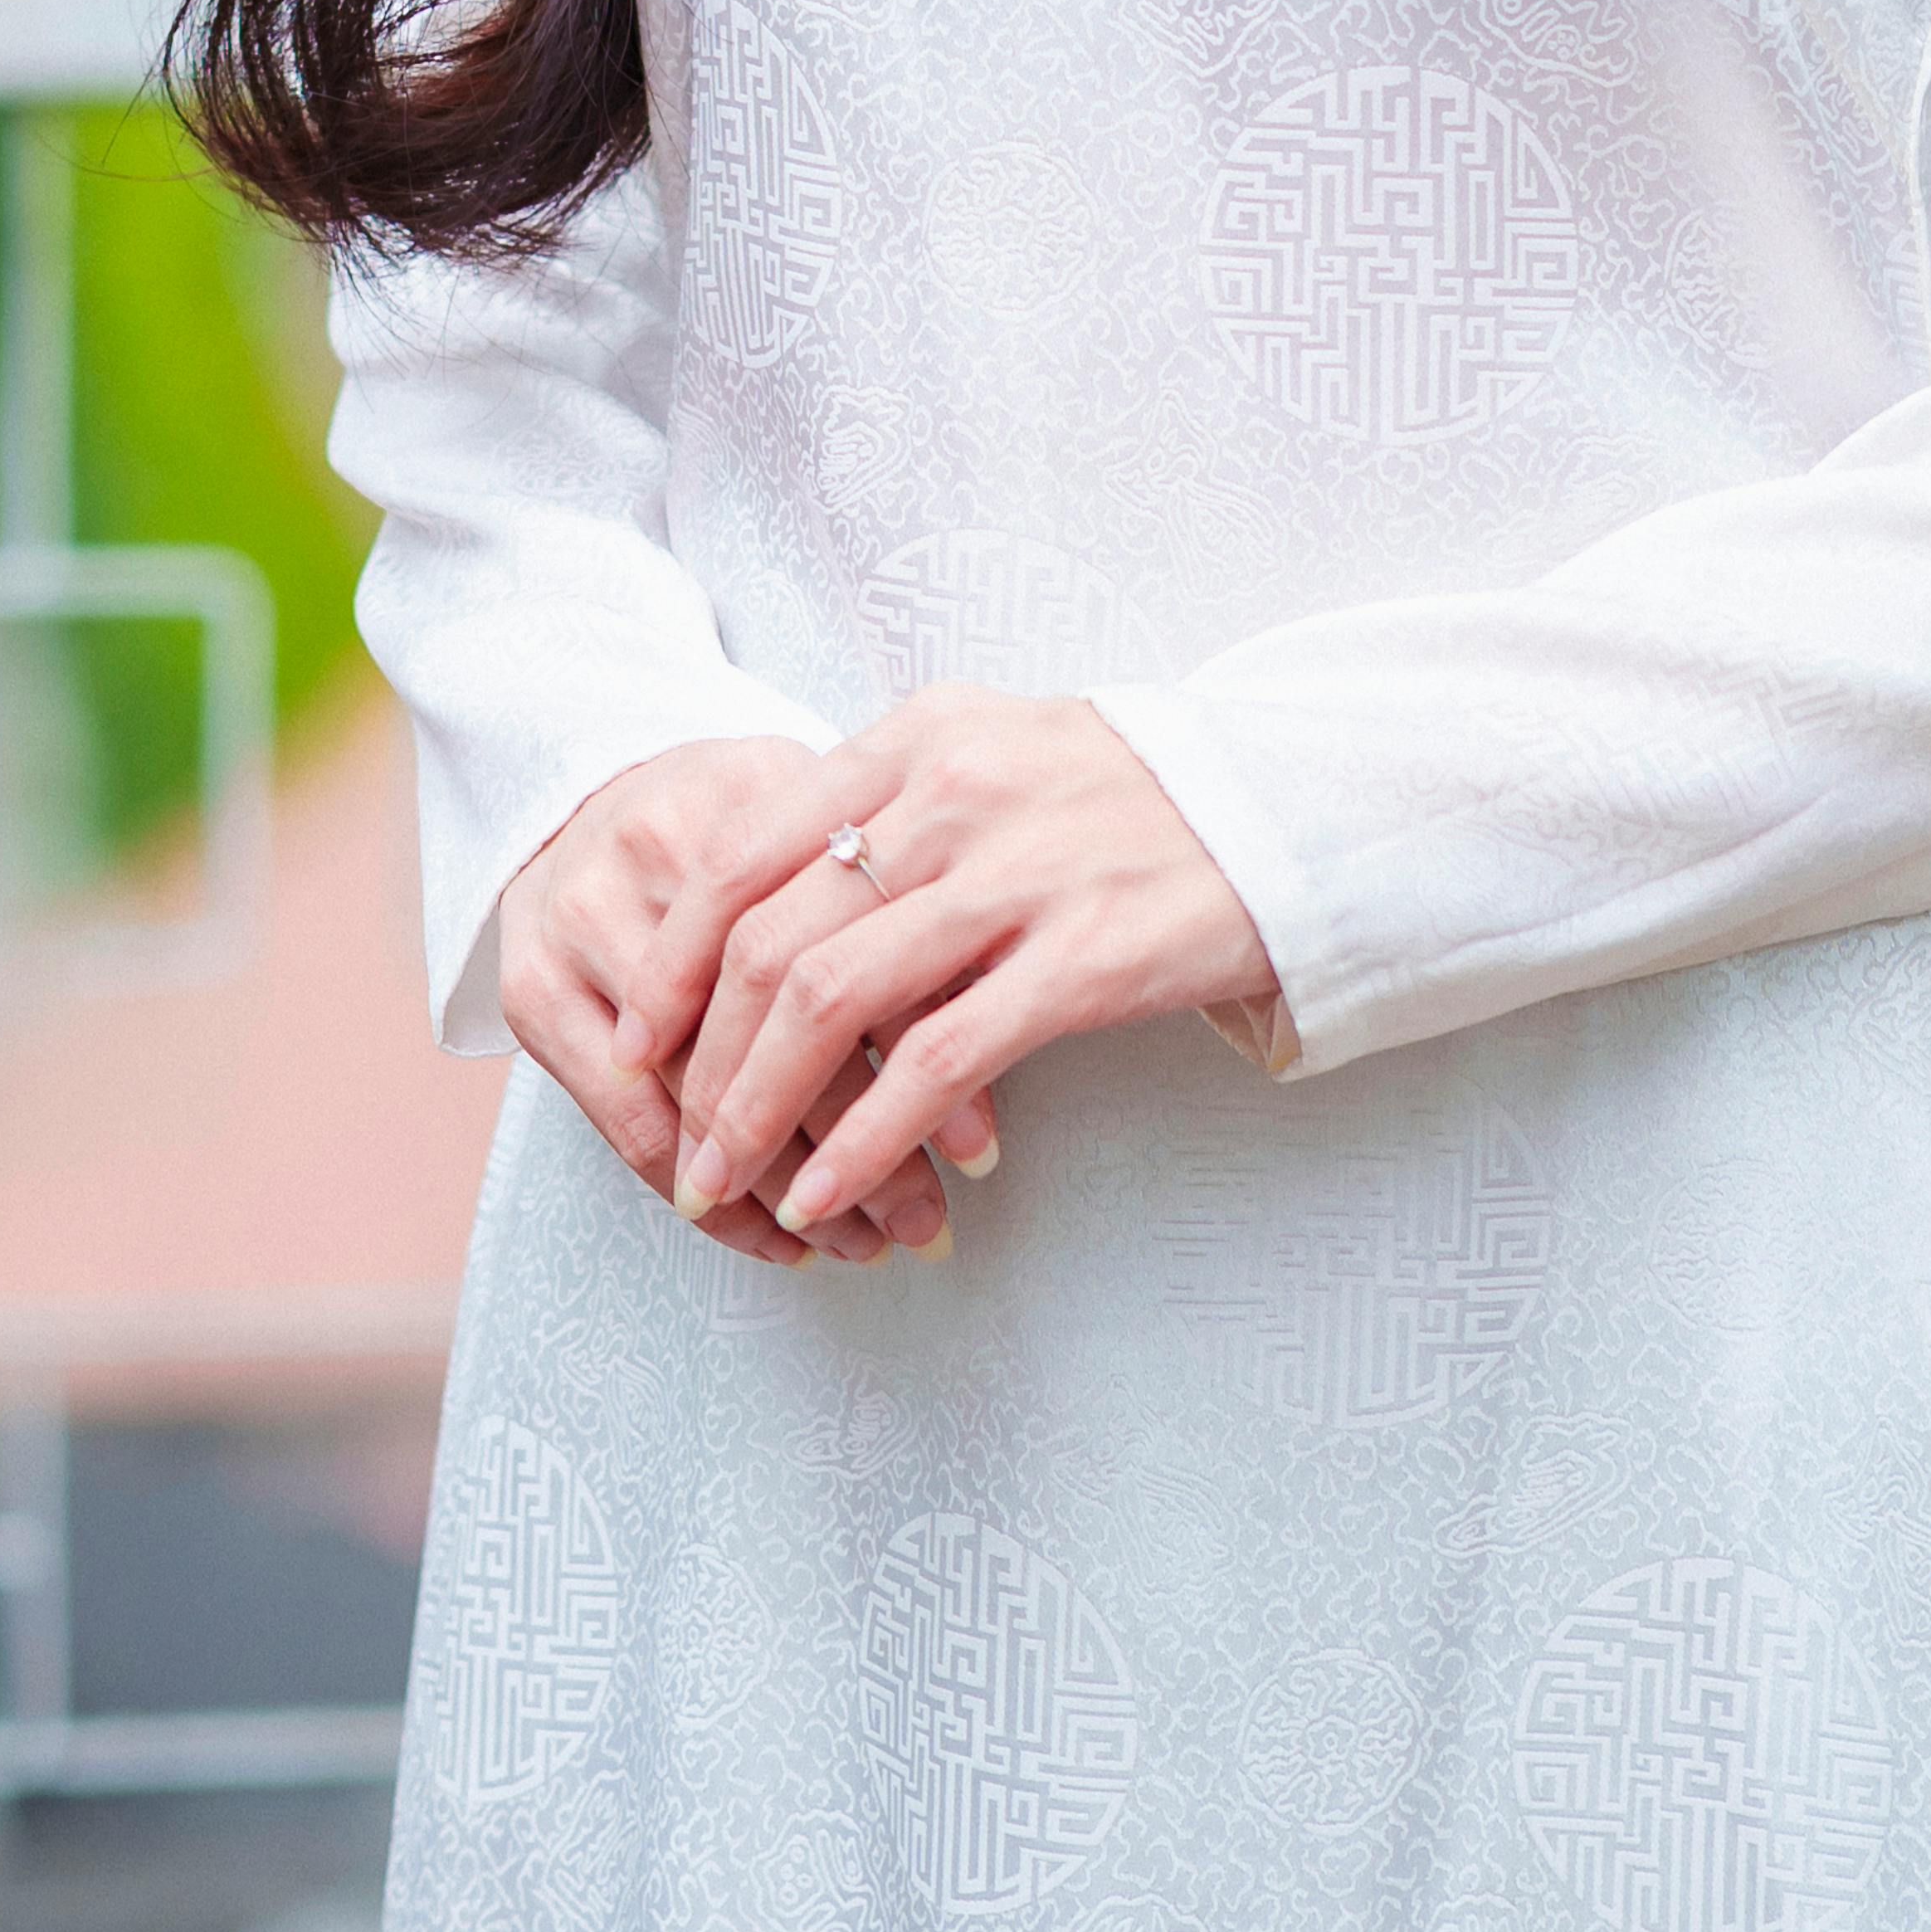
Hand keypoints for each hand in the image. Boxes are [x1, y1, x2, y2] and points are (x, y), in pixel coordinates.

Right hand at [496, 739, 960, 1265]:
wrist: (582, 790)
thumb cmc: (739, 831)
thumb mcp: (818, 836)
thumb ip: (897, 928)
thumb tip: (983, 1087)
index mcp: (760, 791)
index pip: (853, 947)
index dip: (920, 1057)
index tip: (978, 1151)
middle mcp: (663, 843)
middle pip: (776, 1019)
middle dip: (862, 1141)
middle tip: (926, 1222)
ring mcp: (587, 913)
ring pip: (703, 1083)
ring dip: (785, 1181)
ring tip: (860, 1243)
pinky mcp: (534, 986)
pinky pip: (627, 1119)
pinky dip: (701, 1193)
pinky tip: (764, 1234)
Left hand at [639, 688, 1280, 1246]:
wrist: (1292, 808)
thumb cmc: (1132, 800)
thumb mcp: (998, 756)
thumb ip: (892, 811)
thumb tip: (770, 913)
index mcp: (917, 736)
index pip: (744, 847)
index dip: (675, 956)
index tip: (638, 1036)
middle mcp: (951, 791)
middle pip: (772, 936)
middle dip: (701, 1057)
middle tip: (677, 1141)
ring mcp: (1018, 874)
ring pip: (833, 1002)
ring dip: (759, 1111)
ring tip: (729, 1187)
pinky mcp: (1083, 960)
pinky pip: (938, 1064)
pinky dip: (865, 1141)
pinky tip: (831, 1195)